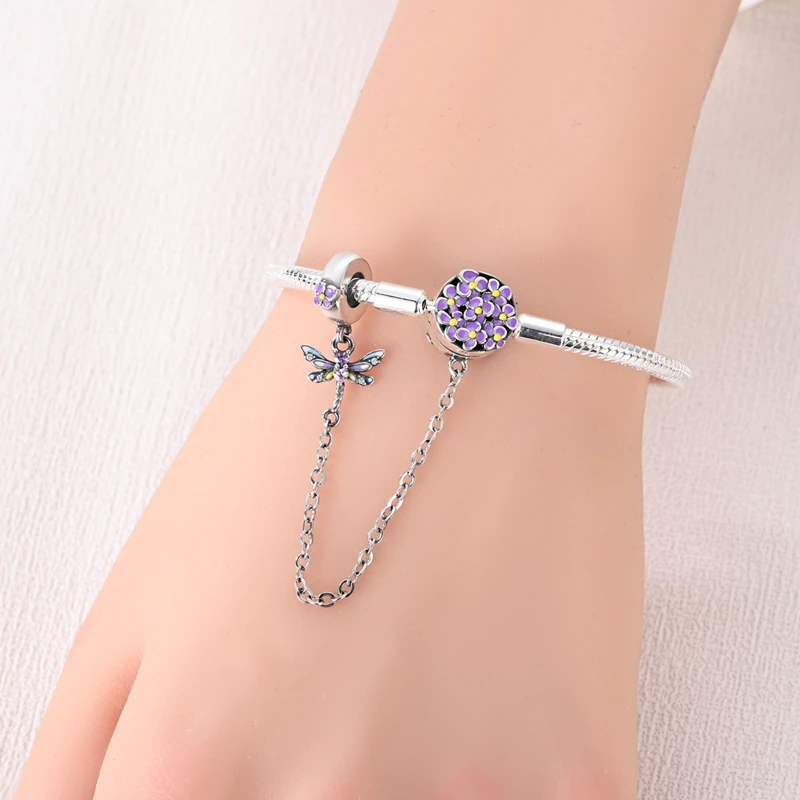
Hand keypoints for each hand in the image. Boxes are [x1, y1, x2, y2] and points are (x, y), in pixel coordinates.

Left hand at [16, 294, 644, 798]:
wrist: (477, 347)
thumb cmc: (304, 444)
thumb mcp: (138, 590)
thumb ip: (76, 759)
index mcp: (183, 764)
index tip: (244, 770)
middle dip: (306, 790)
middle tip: (340, 695)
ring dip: (408, 786)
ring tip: (417, 683)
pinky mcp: (588, 780)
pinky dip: (504, 779)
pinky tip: (499, 700)